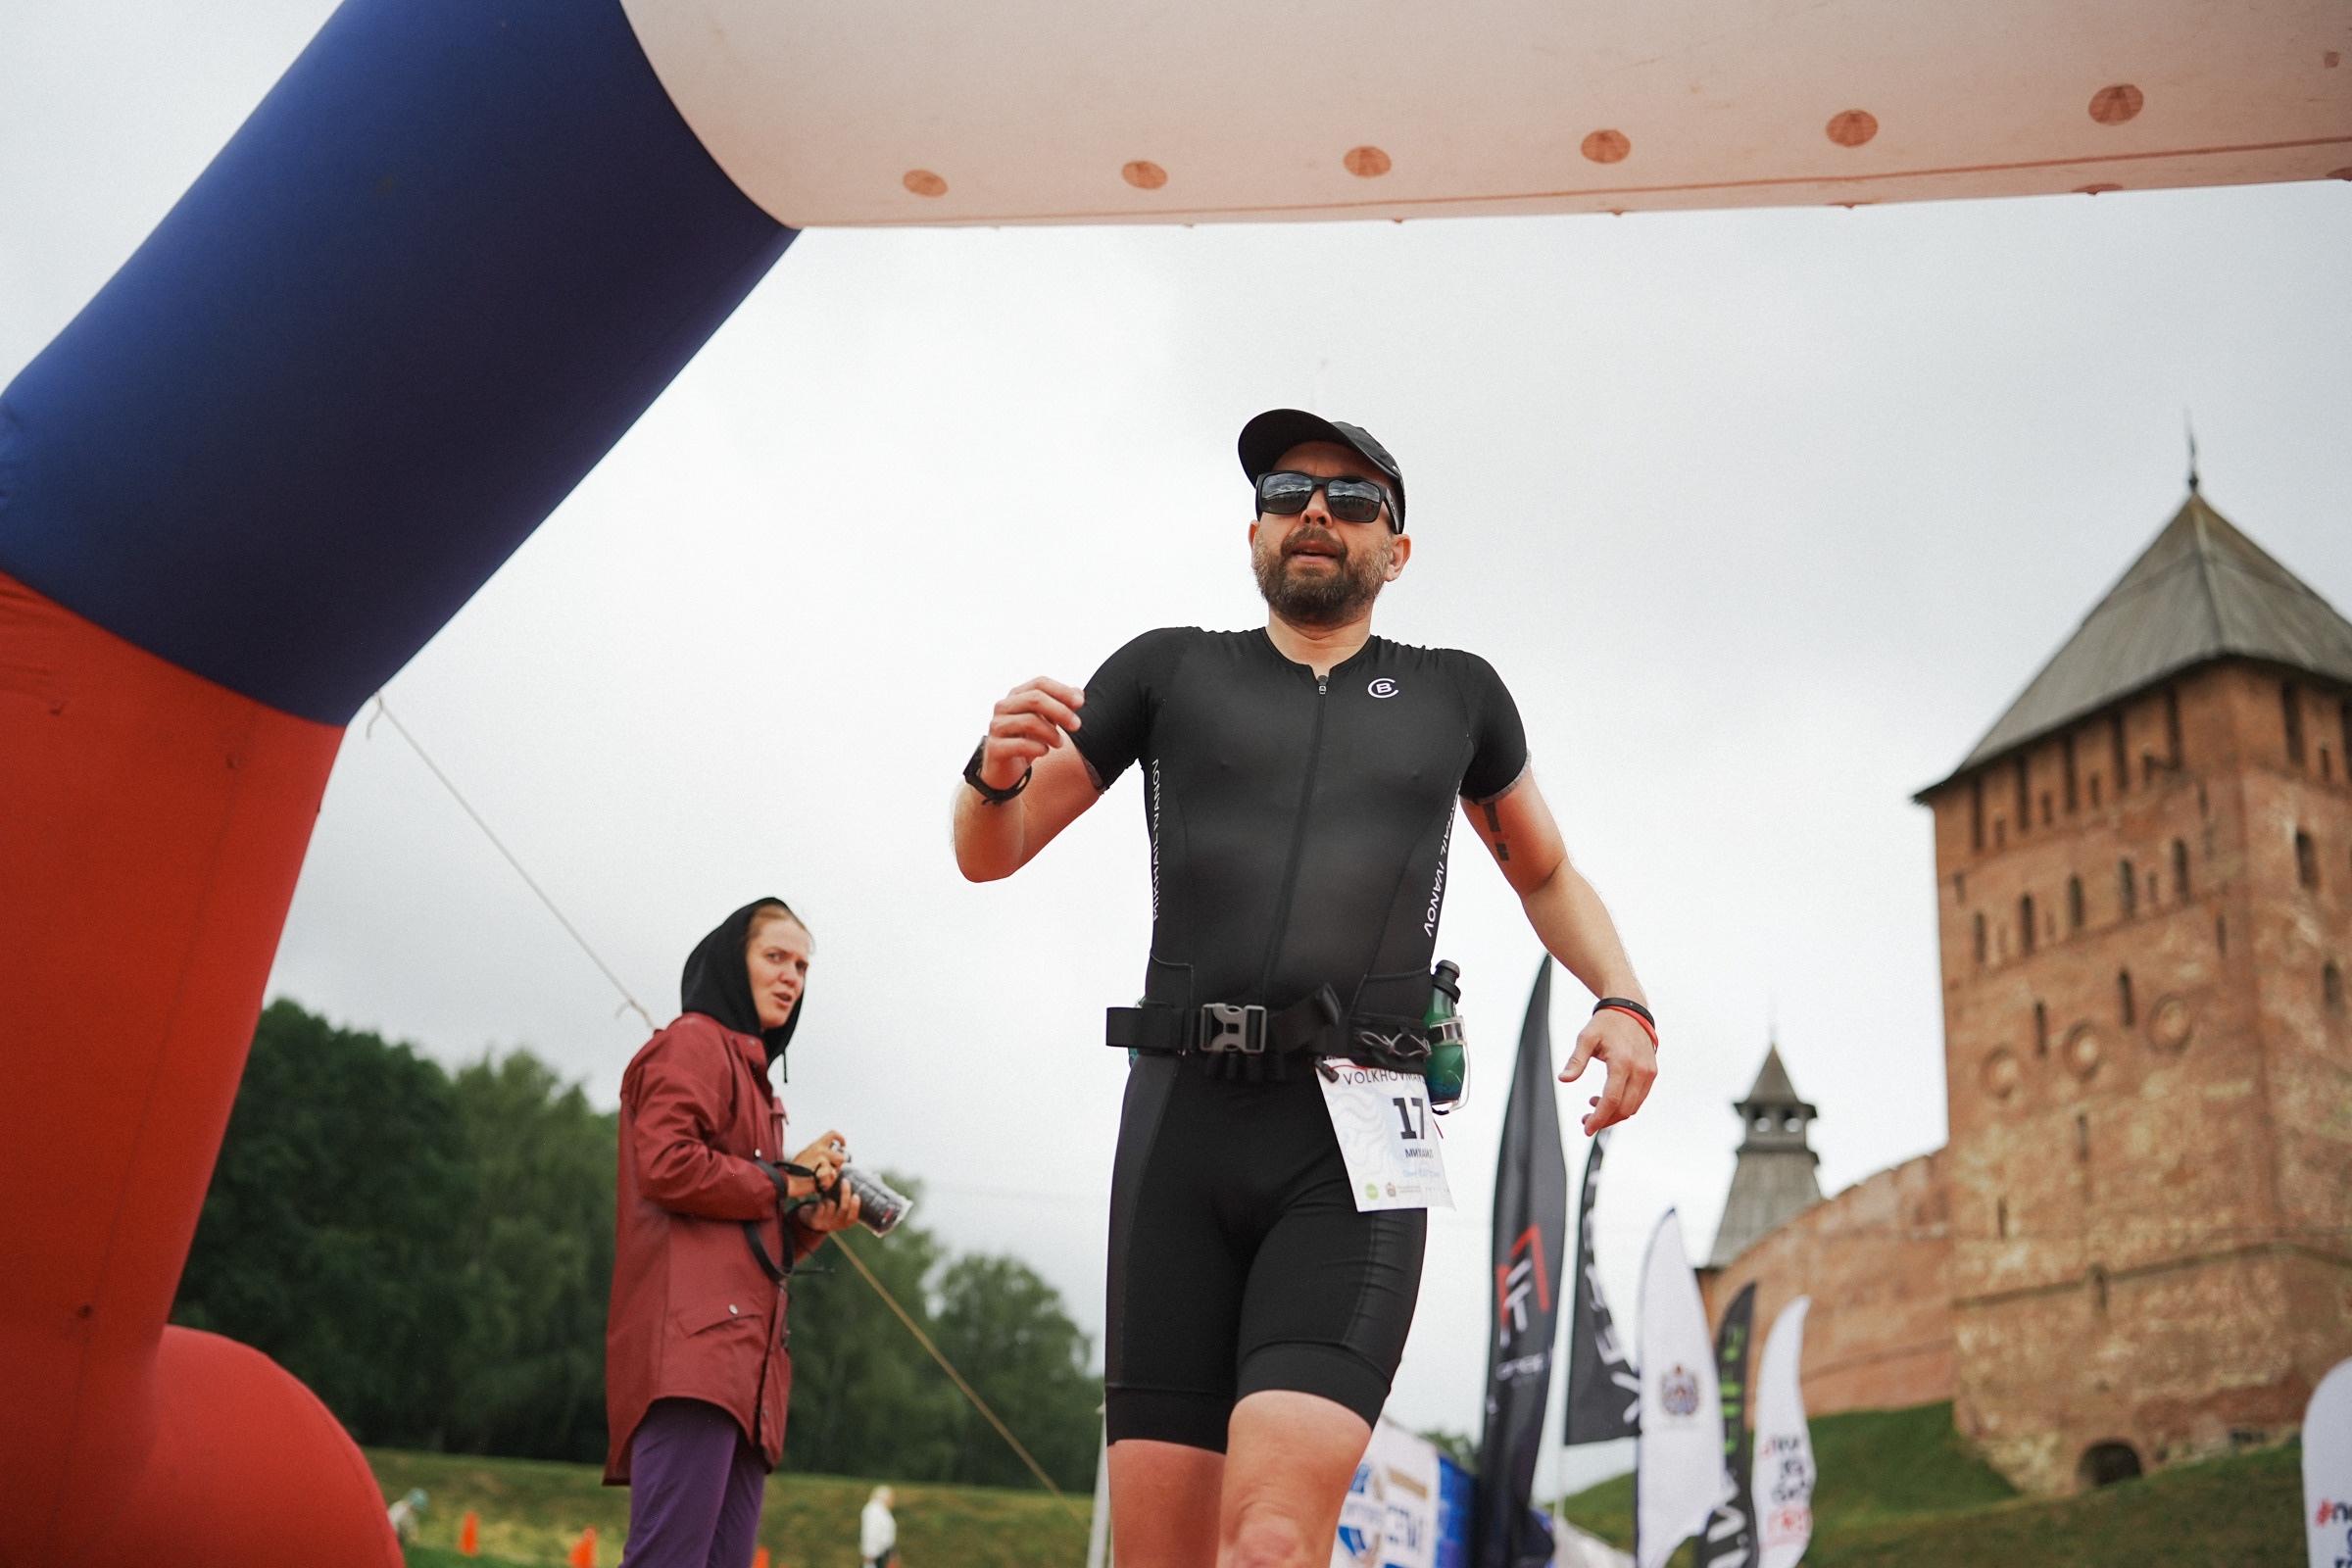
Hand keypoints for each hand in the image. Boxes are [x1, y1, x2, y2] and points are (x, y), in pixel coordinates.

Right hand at [784, 1131, 848, 1199]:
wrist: (787, 1181)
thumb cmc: (794, 1170)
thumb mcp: (805, 1154)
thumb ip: (818, 1152)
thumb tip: (831, 1153)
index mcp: (816, 1145)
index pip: (833, 1134)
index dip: (841, 1139)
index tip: (843, 1145)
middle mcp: (821, 1151)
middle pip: (842, 1157)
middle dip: (838, 1166)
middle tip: (830, 1171)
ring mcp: (823, 1162)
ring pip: (836, 1171)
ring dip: (830, 1178)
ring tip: (819, 1180)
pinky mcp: (824, 1173)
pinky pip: (831, 1181)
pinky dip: (825, 1185)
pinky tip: (816, 1185)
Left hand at [797, 1181, 862, 1234]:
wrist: (813, 1219)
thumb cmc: (831, 1208)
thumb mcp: (840, 1203)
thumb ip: (845, 1192)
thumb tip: (845, 1174)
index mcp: (846, 1222)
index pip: (853, 1217)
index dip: (855, 1207)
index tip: (856, 1195)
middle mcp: (838, 1225)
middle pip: (843, 1208)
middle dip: (845, 1193)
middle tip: (845, 1180)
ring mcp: (827, 1224)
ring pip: (831, 1205)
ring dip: (829, 1198)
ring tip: (826, 1199)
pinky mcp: (816, 1221)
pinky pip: (820, 1206)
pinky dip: (820, 1202)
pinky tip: (819, 1204)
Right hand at [979, 677, 1084, 790]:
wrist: (1004, 769)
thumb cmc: (1027, 740)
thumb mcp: (1047, 721)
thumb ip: (1062, 706)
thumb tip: (1079, 693)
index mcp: (1016, 696)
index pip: (1040, 683)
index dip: (1062, 690)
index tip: (1081, 703)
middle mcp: (1003, 707)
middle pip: (1035, 698)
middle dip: (1061, 711)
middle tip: (1077, 725)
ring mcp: (997, 727)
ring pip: (1029, 721)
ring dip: (1051, 733)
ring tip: (1060, 744)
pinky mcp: (995, 748)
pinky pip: (1021, 745)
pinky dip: (1038, 748)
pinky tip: (1044, 752)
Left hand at [1560, 1009, 1655, 1134]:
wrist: (1631, 1010)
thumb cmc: (1606, 1024)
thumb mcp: (1586, 1038)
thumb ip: (1576, 1060)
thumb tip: (1563, 1079)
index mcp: (1622, 1063)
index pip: (1612, 1100)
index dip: (1599, 1118)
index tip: (1587, 1128)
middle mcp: (1640, 1070)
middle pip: (1624, 1108)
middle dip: (1605, 1120)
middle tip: (1586, 1120)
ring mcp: (1649, 1073)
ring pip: (1633, 1106)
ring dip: (1614, 1114)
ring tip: (1593, 1107)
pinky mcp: (1652, 1073)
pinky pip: (1639, 1098)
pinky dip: (1625, 1105)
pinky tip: (1607, 1099)